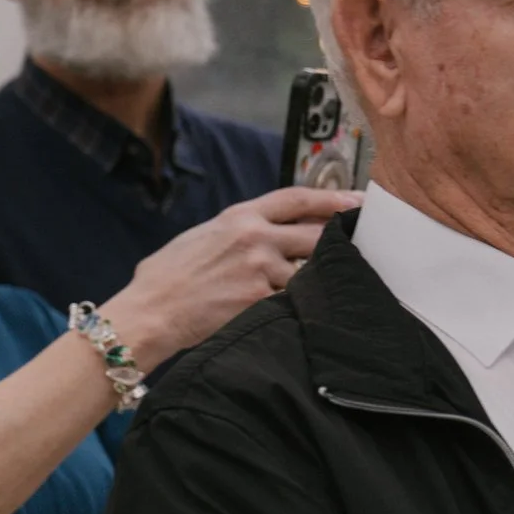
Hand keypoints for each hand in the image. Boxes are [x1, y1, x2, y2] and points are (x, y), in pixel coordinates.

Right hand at [104, 186, 359, 366]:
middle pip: (315, 234)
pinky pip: (294, 301)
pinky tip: (300, 315)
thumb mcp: (202, 237)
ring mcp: (261, 269)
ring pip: (307, 273)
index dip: (333, 199)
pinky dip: (298, 307)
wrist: (152, 311)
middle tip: (362, 247)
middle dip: (339, 242)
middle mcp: (255, 237)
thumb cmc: (167, 278)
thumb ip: (239, 231)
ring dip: (314, 283)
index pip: (297, 199)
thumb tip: (266, 234)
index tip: (358, 201)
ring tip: (322, 294)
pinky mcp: (262, 301)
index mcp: (240, 216)